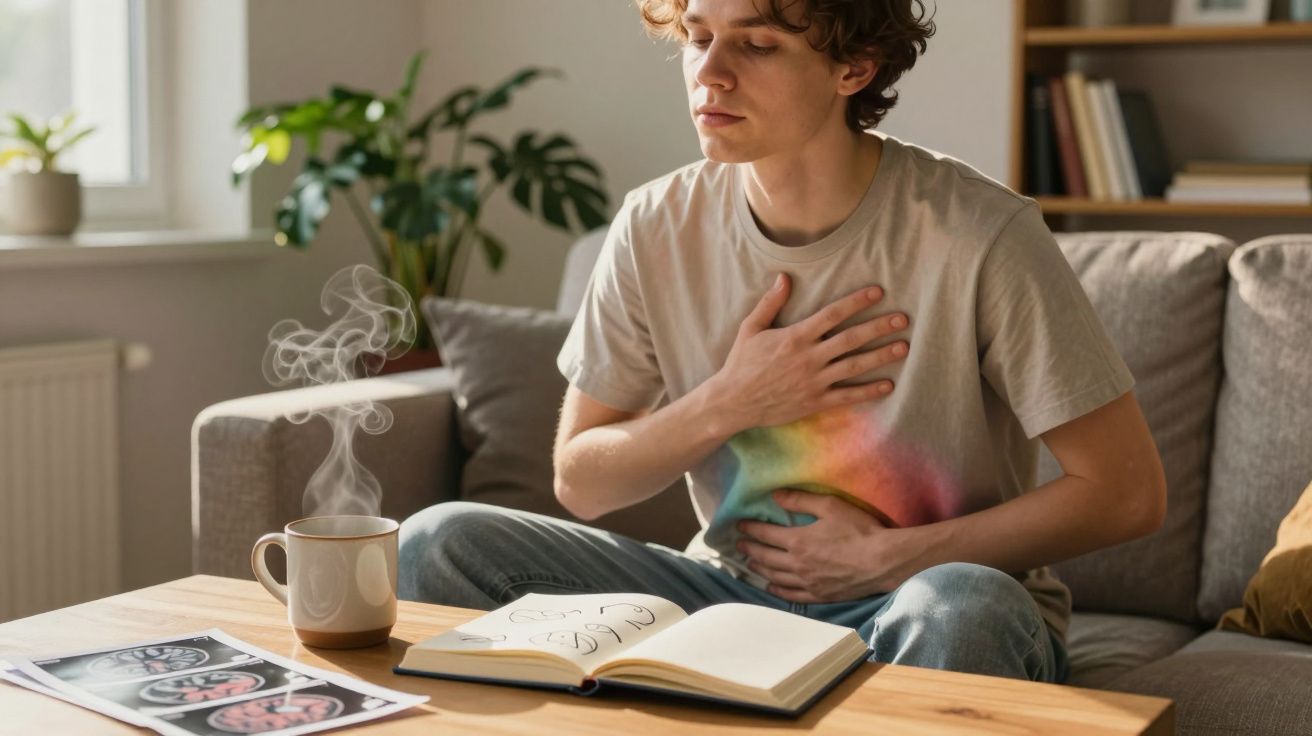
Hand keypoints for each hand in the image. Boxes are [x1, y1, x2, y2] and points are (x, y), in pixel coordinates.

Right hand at [707, 273, 910, 434]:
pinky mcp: (815, 402)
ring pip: (854, 366)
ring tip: (903, 347)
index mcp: (795, 337)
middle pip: (851, 339)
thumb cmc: (741, 363)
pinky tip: (888, 385)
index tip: (878, 293)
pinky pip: (847, 396)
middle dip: (879, 328)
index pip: (832, 315)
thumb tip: (785, 277)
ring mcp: (814, 381)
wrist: (733, 402)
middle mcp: (808, 358)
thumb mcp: (751, 328)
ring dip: (880, 356)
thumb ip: (770, 303)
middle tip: (902, 319)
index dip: (857, 302)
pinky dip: (868, 391)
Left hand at [736, 489, 903, 602]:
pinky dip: (778, 591)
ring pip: (775, 577)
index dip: (750, 529)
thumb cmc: (859, 530)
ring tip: (750, 564)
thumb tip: (775, 495)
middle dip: (750, 550)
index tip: (739, 526)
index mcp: (798, 541)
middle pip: (766, 557)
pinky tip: (772, 588)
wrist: (883, 561)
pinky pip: (792, 595)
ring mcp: (808, 583)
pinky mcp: (820, 596)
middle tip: (739, 546)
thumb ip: (800, 500)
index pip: (765, 534)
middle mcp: (797, 564)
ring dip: (760, 570)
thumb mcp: (830, 506)